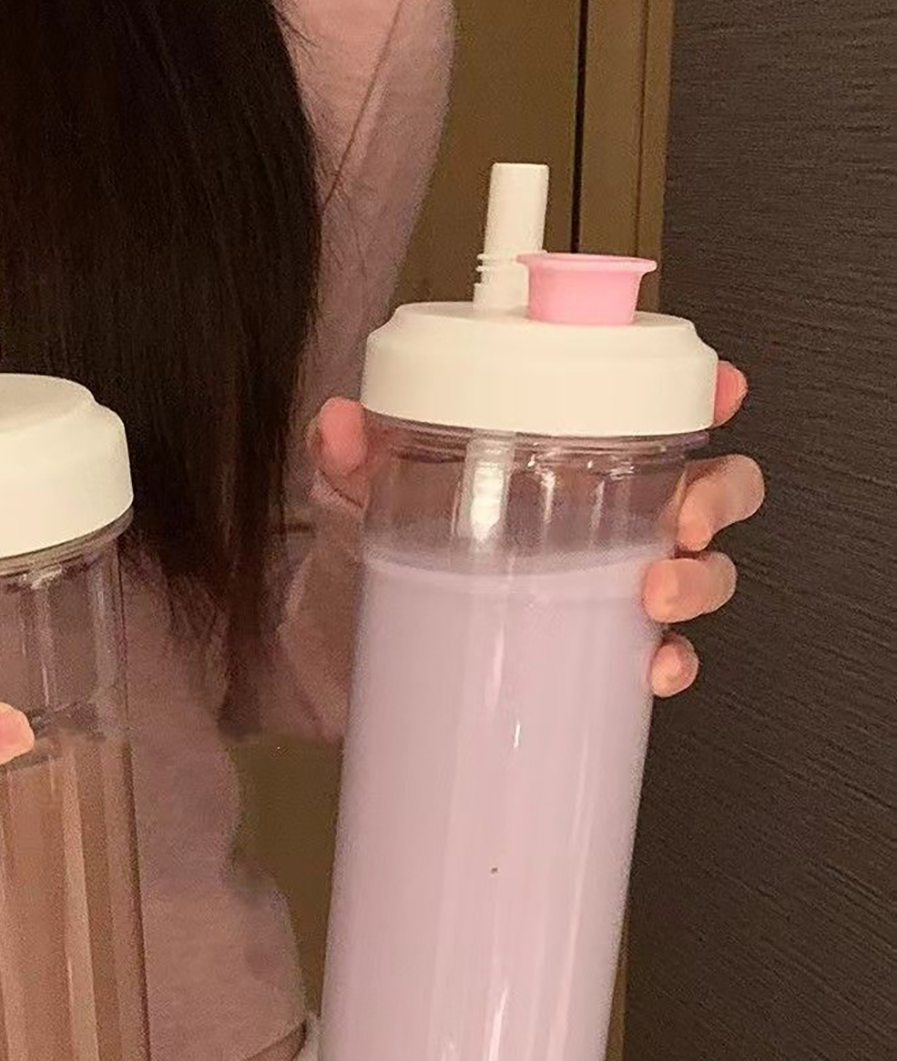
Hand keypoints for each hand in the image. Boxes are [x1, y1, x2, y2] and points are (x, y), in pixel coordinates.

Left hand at [308, 362, 765, 697]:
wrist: (337, 651)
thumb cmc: (365, 553)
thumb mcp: (351, 493)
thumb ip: (343, 455)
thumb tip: (336, 423)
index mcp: (558, 458)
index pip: (652, 408)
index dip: (707, 393)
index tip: (723, 390)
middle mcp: (597, 519)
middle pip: (706, 491)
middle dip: (718, 499)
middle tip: (684, 522)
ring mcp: (600, 588)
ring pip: (698, 573)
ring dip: (699, 583)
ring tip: (655, 597)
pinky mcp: (587, 654)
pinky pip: (658, 658)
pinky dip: (670, 665)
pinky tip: (651, 670)